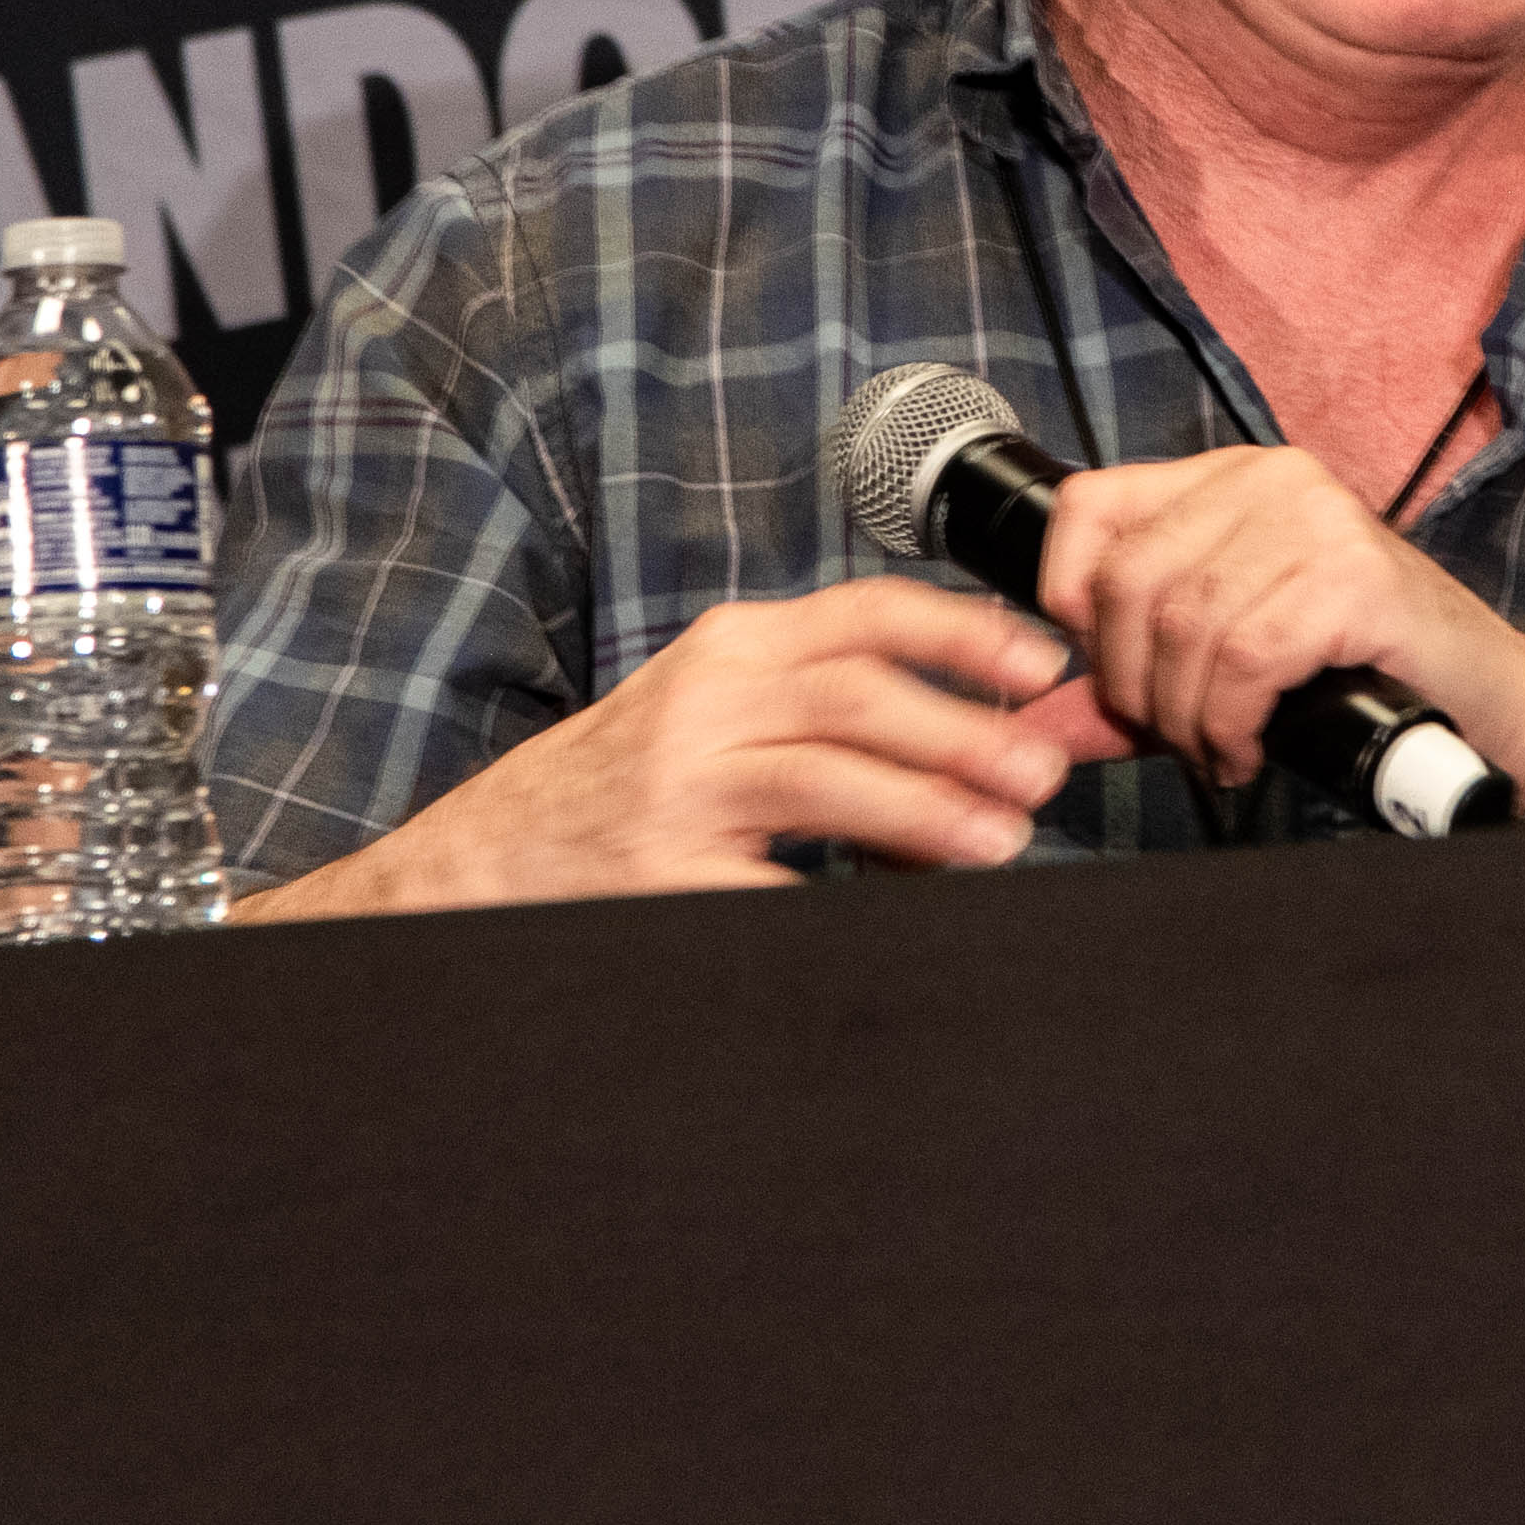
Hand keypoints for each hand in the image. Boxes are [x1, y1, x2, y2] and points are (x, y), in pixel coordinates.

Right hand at [240, 577, 1133, 916]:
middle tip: (1044, 769)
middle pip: (861, 693)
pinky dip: (848, 900)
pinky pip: (776, 888)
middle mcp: (702, 701)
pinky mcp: (660, 873)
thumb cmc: (619, 789)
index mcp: (729, 648)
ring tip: (1000, 840)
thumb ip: (816, 704)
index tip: (1042, 663)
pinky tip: (898, 912)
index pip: (867, 612)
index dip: (967, 632)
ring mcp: (678, 788)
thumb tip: (966, 739)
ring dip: (930, 810)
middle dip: (968, 729)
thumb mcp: (713, 710)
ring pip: (829, 778)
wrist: (480, 867)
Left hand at [1030, 447, 1516, 794]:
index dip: (1065, 594)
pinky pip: (1245, 658)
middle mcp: (1270, 477)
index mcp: (1231, 476)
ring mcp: (1315, 518)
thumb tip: (1032, 724)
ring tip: (1215, 749)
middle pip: (1128, 580)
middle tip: (1169, 736)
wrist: (1481, 695)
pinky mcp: (1351, 575)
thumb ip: (1129, 684)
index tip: (1097, 668)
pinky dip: (1230, 722)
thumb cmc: (1355, 670)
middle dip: (1129, 684)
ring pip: (1182, 627)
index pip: (1091, 505)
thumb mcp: (1225, 662)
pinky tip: (1248, 748)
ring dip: (1184, 718)